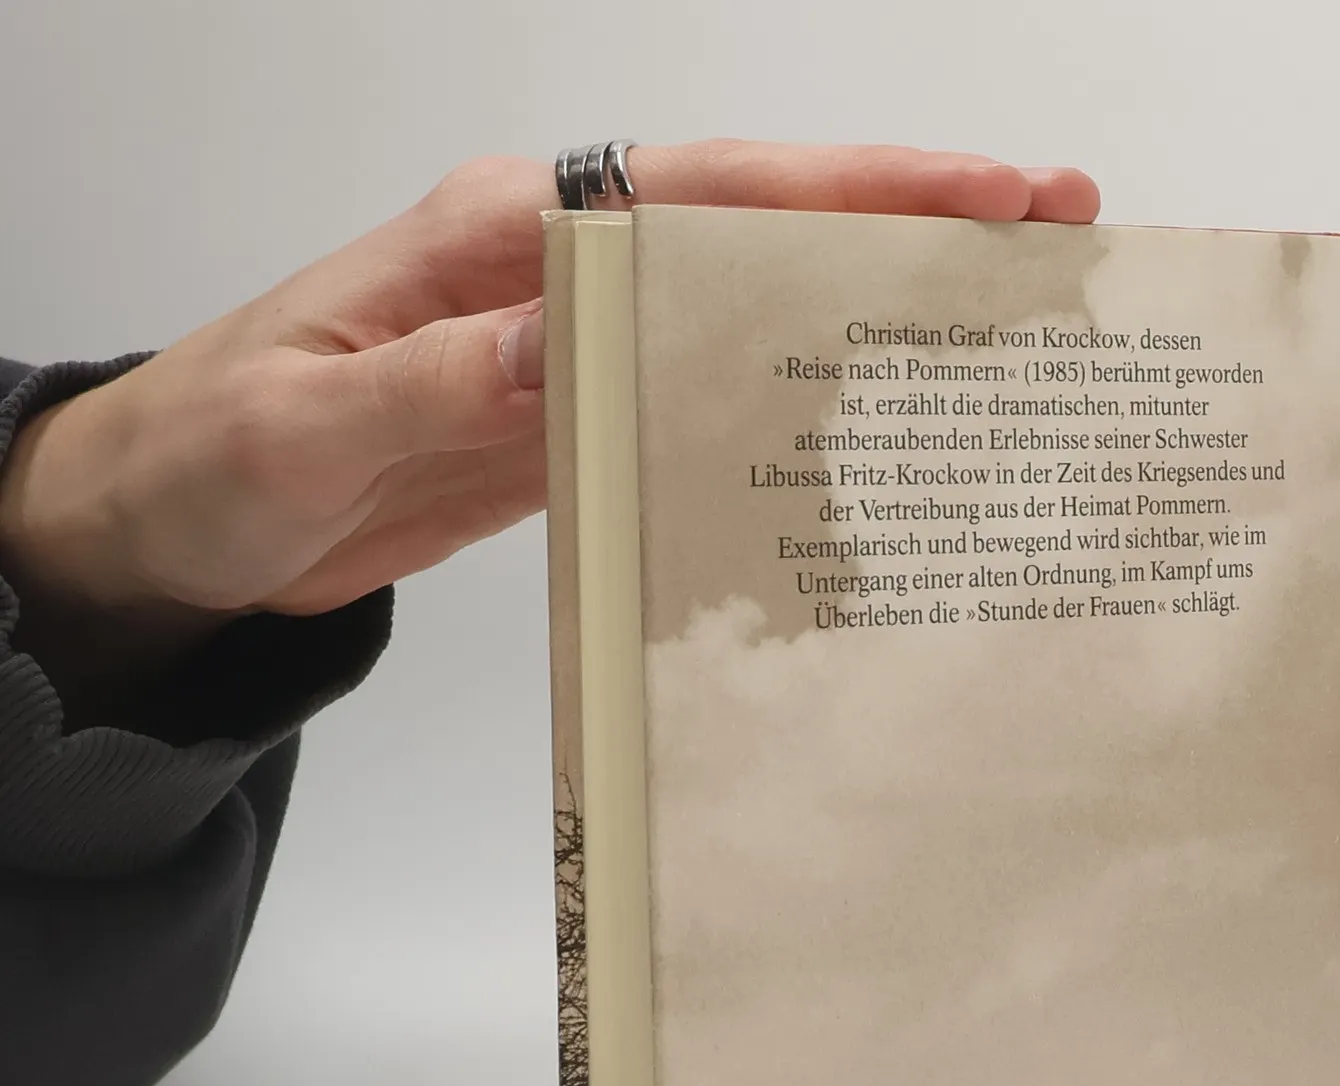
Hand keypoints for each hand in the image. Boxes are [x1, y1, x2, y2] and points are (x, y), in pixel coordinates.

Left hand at [0, 142, 1098, 708]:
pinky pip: (705, 398)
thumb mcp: (306, 426)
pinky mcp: (571, 422)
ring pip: (752, 310)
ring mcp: (573, 349)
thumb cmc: (209, 456)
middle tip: (1055, 233)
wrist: (172, 527)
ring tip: (1004, 327)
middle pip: (762, 230)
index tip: (984, 193)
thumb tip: (566, 342)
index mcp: (500, 240)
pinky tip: (875, 430)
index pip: (706, 196)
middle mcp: (555, 275)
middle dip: (913, 225)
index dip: (854, 192)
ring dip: (874, 311)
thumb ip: (439, 381)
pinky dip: (798, 404)